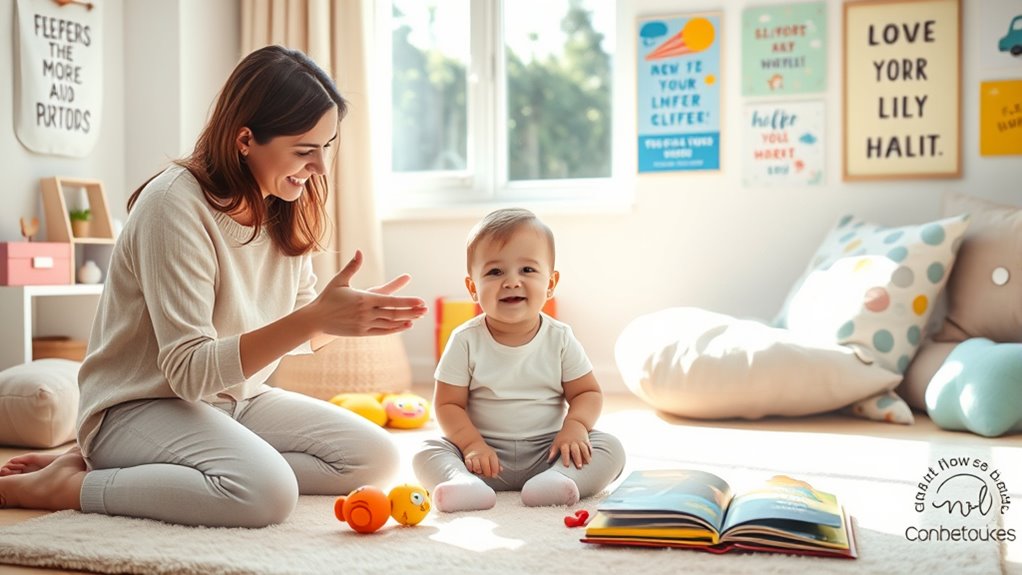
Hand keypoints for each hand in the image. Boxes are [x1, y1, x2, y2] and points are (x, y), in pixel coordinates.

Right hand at [311, 250, 426, 335]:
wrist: (315, 319)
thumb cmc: (328, 298)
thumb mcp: (340, 281)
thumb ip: (352, 267)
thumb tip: (359, 252)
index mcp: (363, 299)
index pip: (391, 301)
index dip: (407, 302)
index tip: (420, 301)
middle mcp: (366, 313)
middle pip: (394, 313)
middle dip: (411, 311)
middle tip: (425, 309)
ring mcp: (364, 324)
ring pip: (390, 323)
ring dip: (406, 320)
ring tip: (419, 316)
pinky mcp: (362, 332)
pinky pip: (383, 332)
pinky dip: (395, 329)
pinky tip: (406, 325)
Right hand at [463, 440, 501, 477]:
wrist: (473, 444)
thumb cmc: (485, 452)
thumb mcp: (493, 455)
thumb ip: (497, 464)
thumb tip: (500, 470)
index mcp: (491, 455)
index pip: (494, 465)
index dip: (495, 472)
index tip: (494, 474)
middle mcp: (483, 455)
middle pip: (486, 468)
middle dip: (487, 474)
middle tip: (486, 474)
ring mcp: (475, 457)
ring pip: (477, 468)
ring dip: (478, 471)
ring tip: (479, 470)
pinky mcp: (468, 458)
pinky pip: (469, 466)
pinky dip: (471, 469)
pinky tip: (473, 468)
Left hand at [547, 419, 591, 468]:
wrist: (575, 424)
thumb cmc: (564, 436)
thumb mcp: (557, 441)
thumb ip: (553, 451)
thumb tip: (548, 461)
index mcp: (564, 443)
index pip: (565, 451)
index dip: (565, 458)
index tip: (566, 465)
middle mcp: (573, 442)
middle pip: (575, 451)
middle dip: (577, 459)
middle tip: (579, 467)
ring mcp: (580, 441)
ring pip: (583, 449)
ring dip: (585, 456)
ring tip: (587, 463)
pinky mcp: (586, 441)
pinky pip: (589, 447)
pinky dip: (590, 452)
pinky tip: (590, 459)